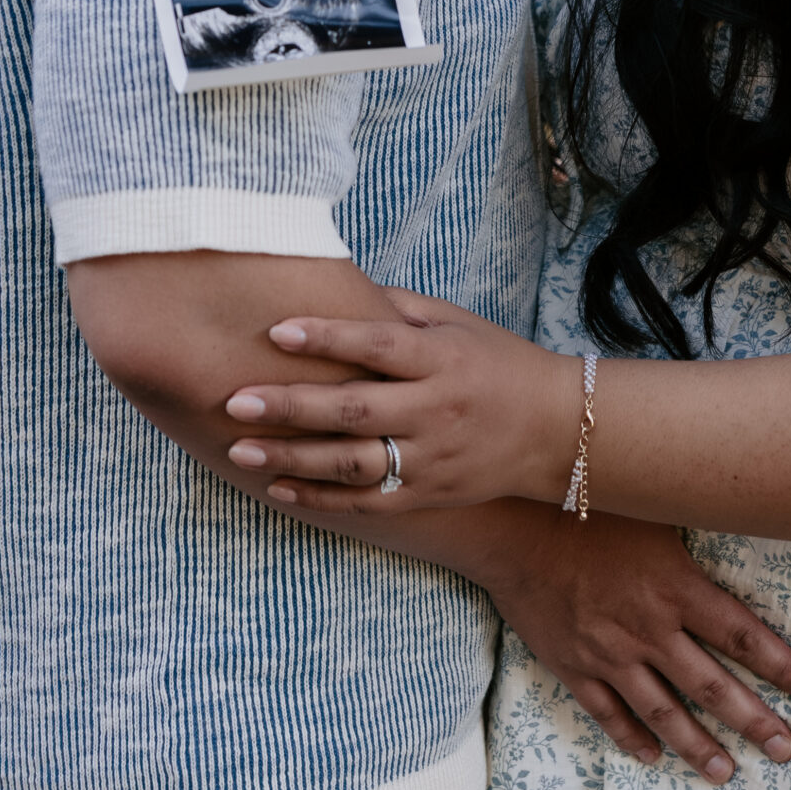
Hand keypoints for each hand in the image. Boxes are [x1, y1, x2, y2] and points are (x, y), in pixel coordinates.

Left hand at [224, 292, 577, 514]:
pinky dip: (319, 499)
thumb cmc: (497, 363)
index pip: (377, 346)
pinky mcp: (428, 496)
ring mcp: (432, 459)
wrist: (555, 430)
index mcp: (442, 359)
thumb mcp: (457, 323)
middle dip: (291, 406)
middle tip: (235, 400)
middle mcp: (436, 410)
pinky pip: (366, 502)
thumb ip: (396, 309)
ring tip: (240, 449)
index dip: (328, 337)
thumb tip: (335, 286)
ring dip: (292, 458)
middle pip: (354, 410)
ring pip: (352, 464)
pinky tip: (277, 488)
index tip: (277, 330)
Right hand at [472, 505, 790, 783]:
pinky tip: (652, 757)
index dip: (782, 665)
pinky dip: (632, 738)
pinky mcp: (574, 666)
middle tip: (787, 751)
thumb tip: (743, 516)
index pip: (741, 636)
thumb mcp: (654, 509)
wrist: (514, 524)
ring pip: (663, 711)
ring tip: (726, 774)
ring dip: (698, 746)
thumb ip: (693, 532)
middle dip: (755, 720)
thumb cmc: (589, 504)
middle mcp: (648, 628)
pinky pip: (608, 713)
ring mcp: (609, 654)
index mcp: (675, 587)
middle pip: (711, 684)